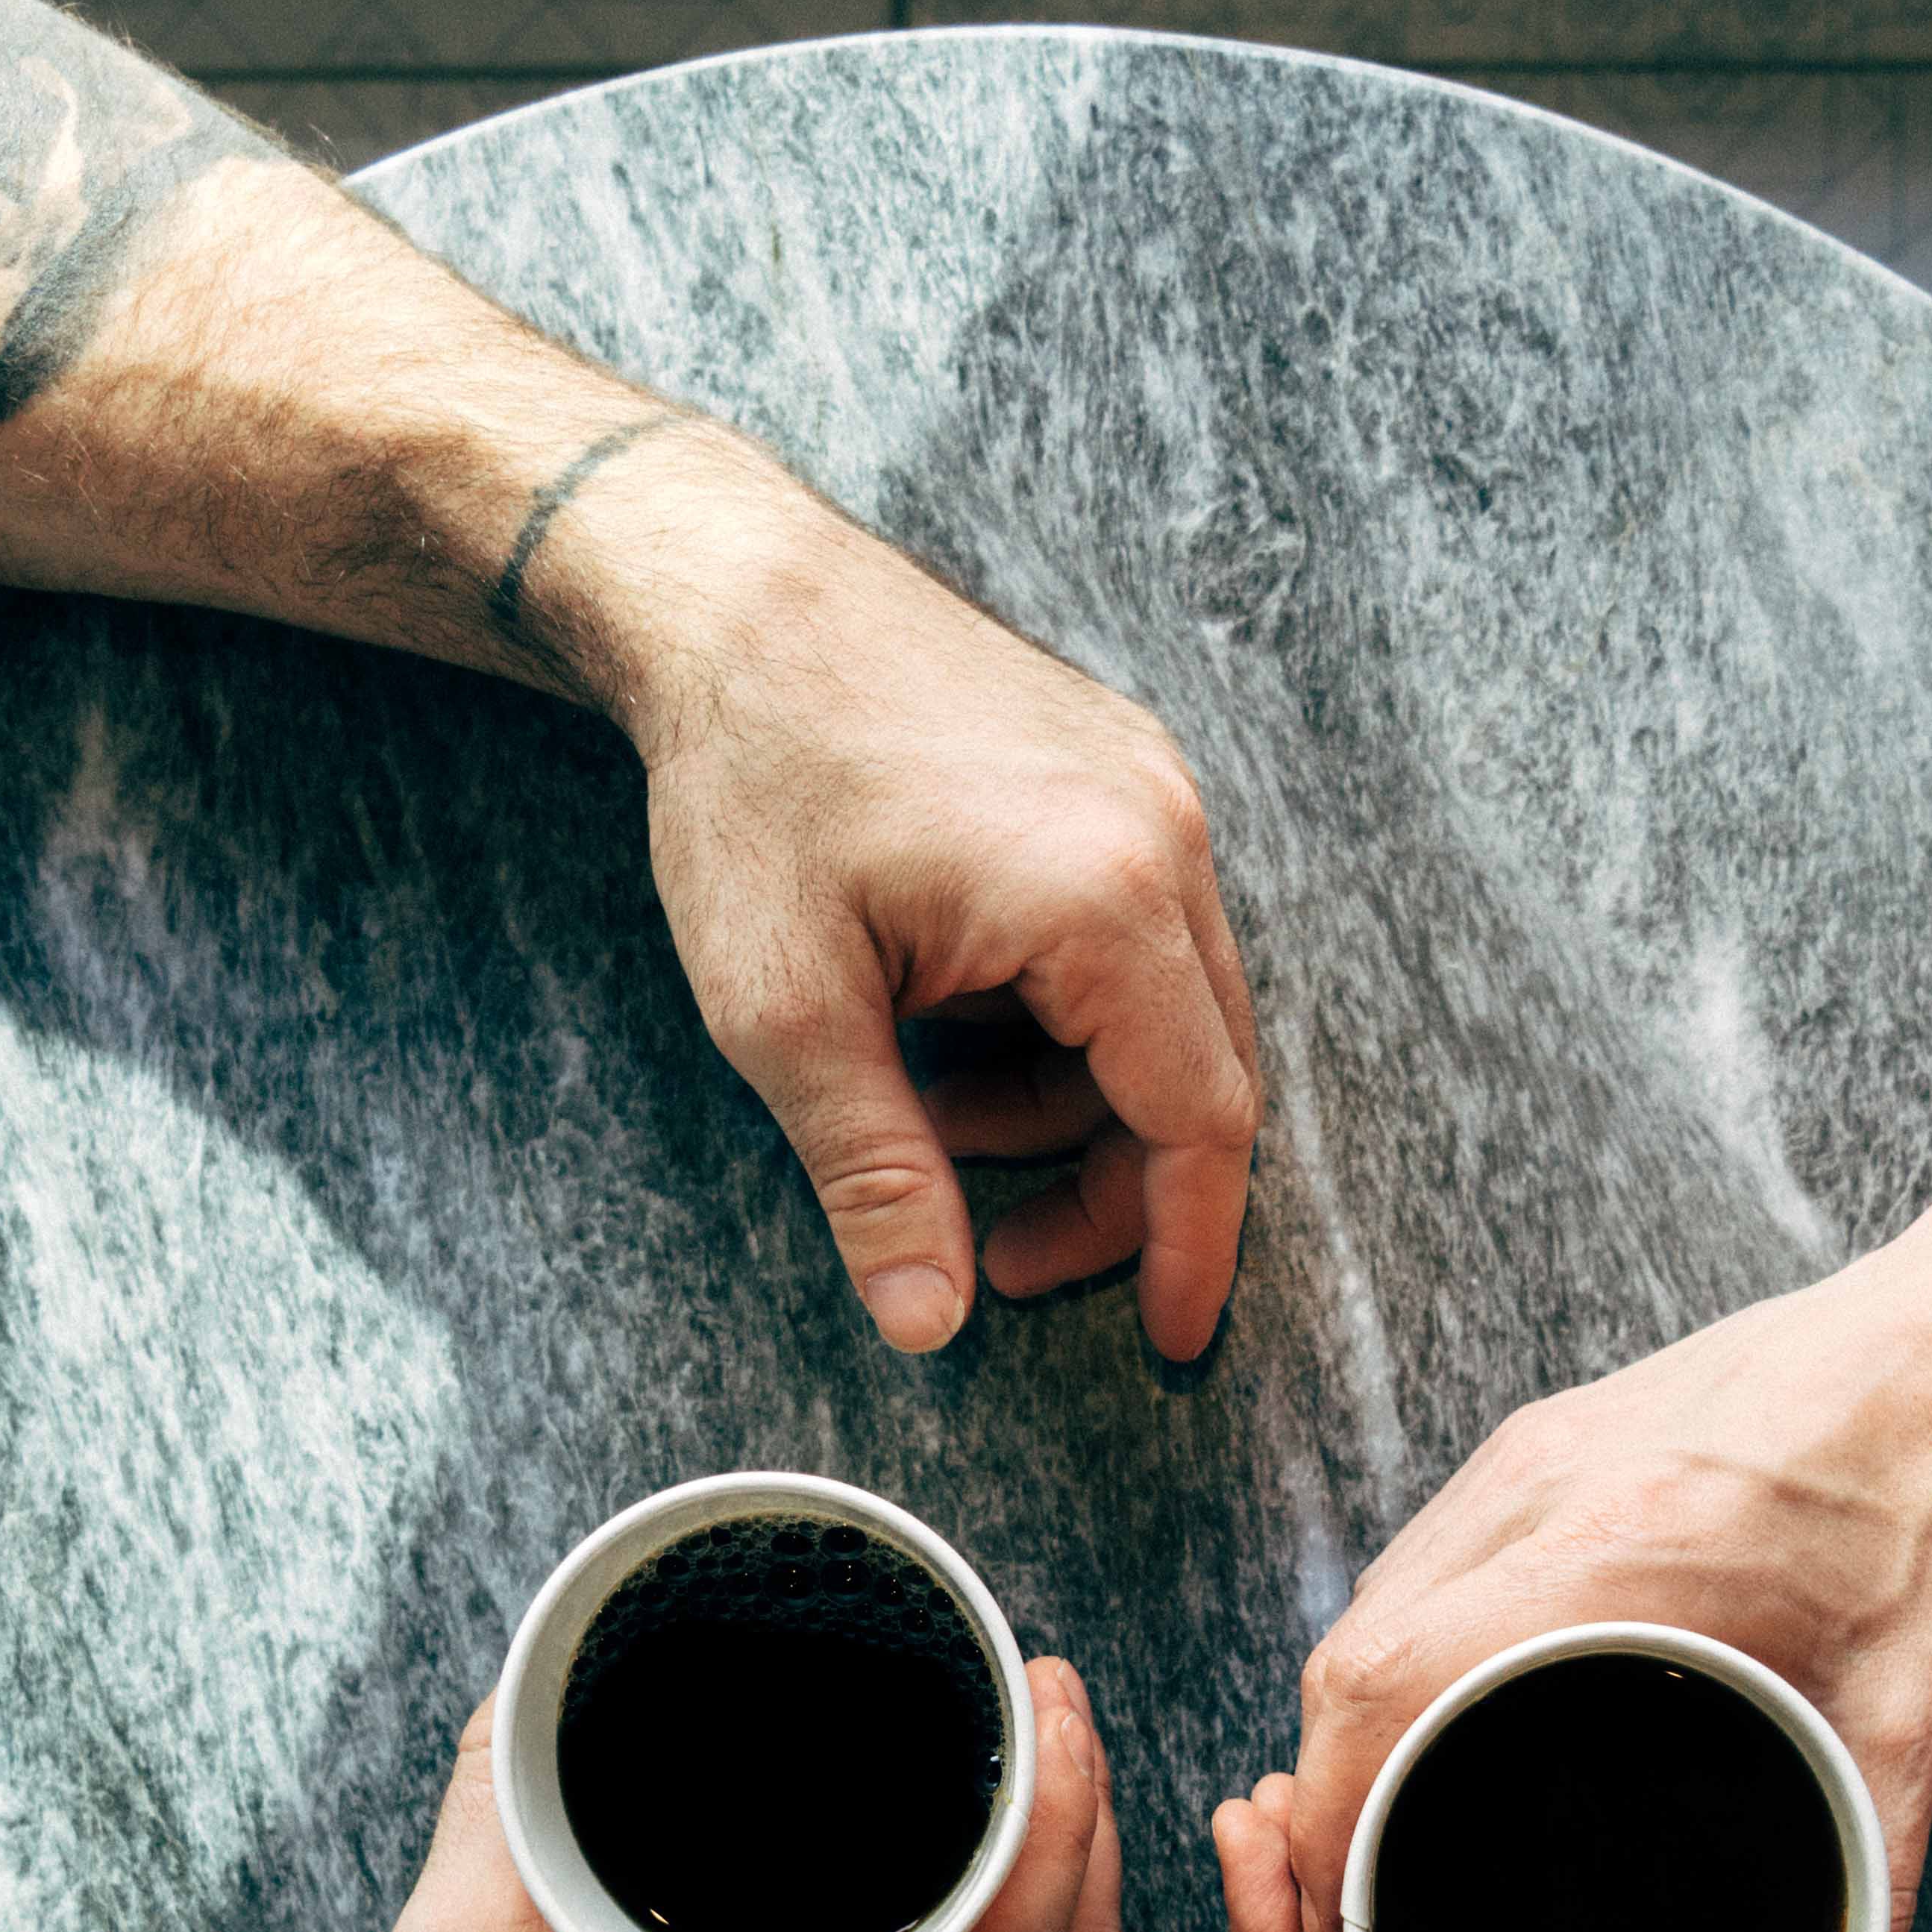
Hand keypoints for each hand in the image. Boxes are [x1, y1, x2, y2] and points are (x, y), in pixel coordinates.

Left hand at [612, 464, 1264, 1361]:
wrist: (730, 592)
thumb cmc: (748, 783)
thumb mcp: (787, 1012)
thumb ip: (876, 1176)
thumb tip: (932, 1328)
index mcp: (1105, 898)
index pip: (1201, 1121)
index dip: (1186, 1246)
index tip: (1166, 1339)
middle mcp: (1163, 835)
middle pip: (1201, 1073)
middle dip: (1108, 1186)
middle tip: (996, 1250)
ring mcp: (1151, 791)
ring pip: (1168, 1011)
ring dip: (1069, 1099)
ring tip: (929, 1110)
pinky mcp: (1117, 771)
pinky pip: (1137, 937)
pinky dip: (1064, 1017)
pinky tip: (953, 1021)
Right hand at [1276, 1248, 1931, 1931]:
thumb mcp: (1912, 1711)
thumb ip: (1874, 1861)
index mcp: (1621, 1557)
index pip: (1388, 1686)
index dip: (1329, 1807)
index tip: (1331, 1899)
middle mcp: (1544, 1493)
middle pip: (1351, 1653)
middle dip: (1324, 1783)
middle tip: (1351, 1883)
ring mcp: (1528, 1454)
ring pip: (1372, 1601)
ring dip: (1354, 1712)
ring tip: (1379, 1808)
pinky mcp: (1538, 1435)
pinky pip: (1420, 1555)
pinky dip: (1400, 1642)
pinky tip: (1434, 1702)